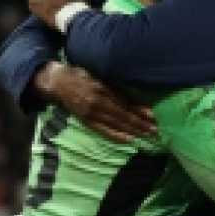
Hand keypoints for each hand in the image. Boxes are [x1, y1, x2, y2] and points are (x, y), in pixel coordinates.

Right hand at [34, 63, 155, 141]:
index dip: (140, 111)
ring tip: (147, 135)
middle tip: (156, 130)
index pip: (126, 103)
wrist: (58, 83)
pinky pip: (103, 131)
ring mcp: (91, 114)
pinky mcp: (86, 121)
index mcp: (102, 90)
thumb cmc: (82, 75)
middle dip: (141, 124)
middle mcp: (98, 103)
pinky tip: (129, 139)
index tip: (154, 116)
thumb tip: (134, 98)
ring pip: (116, 125)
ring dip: (133, 131)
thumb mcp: (99, 76)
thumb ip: (114, 87)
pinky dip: (117, 136)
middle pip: (124, 116)